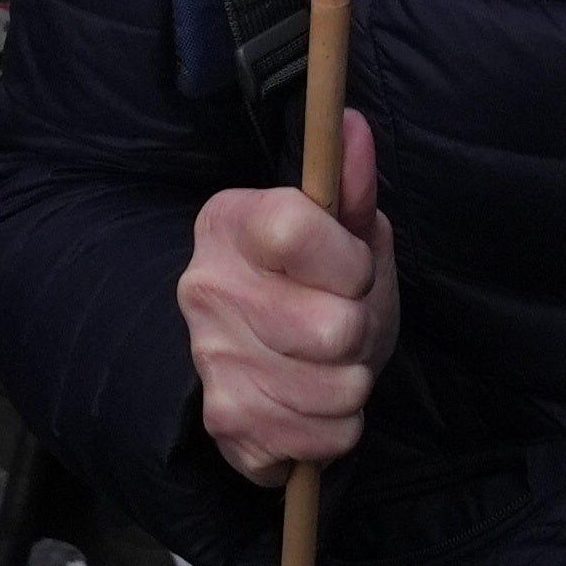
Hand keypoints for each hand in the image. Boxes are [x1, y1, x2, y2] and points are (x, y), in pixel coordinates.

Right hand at [185, 112, 400, 484]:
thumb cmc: (320, 282)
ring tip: (332, 363)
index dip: (347, 259)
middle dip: (360, 331)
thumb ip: (350, 183)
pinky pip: (323, 441)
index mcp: (228, 223)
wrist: (273, 359)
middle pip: (332, 328)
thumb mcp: (345, 229)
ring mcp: (210, 363)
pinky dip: (335, 430)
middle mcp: (205, 290)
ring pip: (338, 391)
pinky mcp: (226, 427)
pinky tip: (313, 402)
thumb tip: (351, 123)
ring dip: (353, 383)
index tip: (352, 269)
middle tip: (345, 323)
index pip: (294, 229)